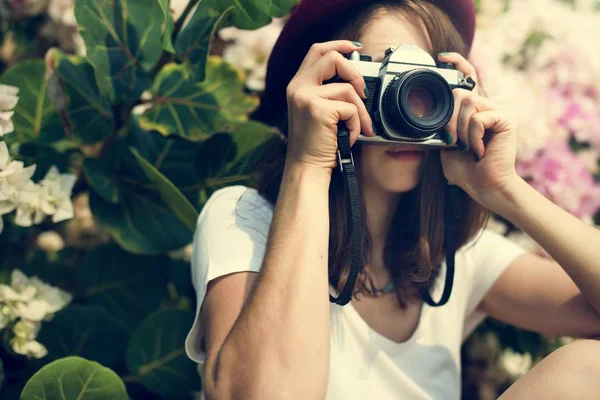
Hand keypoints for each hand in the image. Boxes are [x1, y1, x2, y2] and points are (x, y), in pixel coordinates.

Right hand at [285, 41, 374, 172]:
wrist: (306, 167)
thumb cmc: (316, 144)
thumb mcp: (317, 111)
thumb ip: (328, 92)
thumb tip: (357, 82)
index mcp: (297, 85)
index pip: (317, 50)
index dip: (338, 44)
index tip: (355, 48)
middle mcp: (298, 87)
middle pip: (332, 58)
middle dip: (355, 73)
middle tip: (363, 93)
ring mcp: (306, 97)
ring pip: (348, 89)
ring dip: (359, 112)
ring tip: (353, 129)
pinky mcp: (318, 109)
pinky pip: (351, 109)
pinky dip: (356, 125)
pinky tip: (346, 137)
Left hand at [437, 52, 519, 212]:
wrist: (484, 187)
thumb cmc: (466, 170)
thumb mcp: (446, 145)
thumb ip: (442, 126)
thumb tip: (430, 112)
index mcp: (475, 110)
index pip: (468, 77)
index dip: (457, 62)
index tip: (441, 58)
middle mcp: (488, 106)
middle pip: (460, 92)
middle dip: (449, 118)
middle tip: (451, 141)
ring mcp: (500, 111)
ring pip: (468, 103)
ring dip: (460, 129)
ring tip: (467, 147)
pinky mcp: (507, 118)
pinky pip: (479, 118)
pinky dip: (473, 137)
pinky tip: (479, 150)